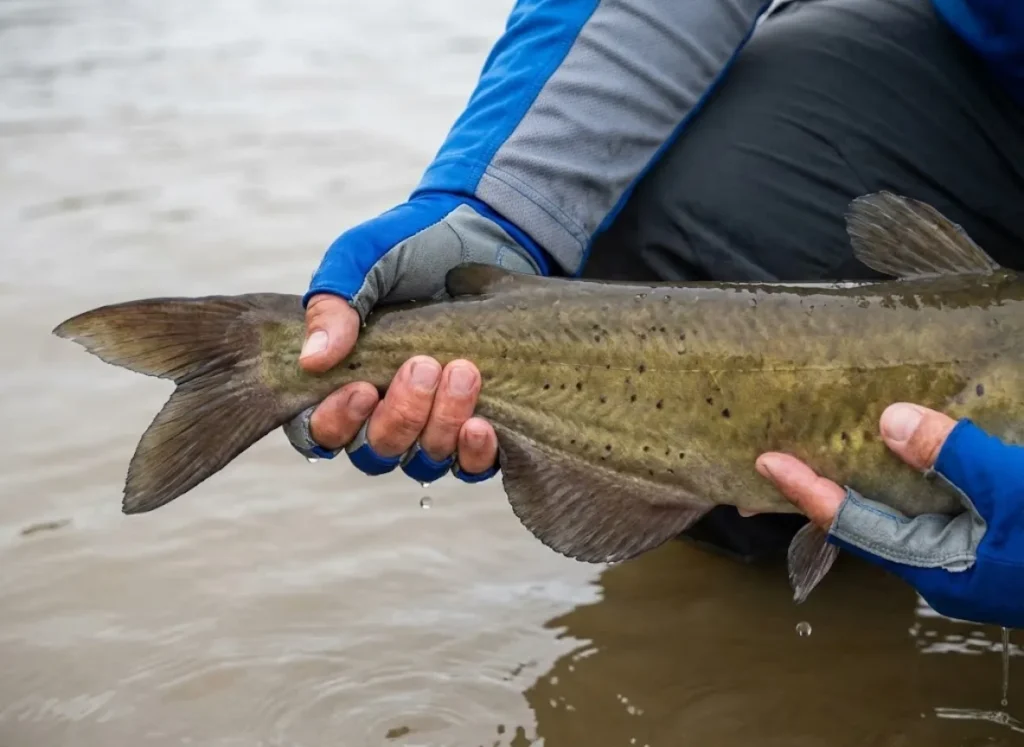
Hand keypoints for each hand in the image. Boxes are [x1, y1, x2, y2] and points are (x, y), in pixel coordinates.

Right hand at [283, 191, 547, 484]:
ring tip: (463, 374)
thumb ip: (333, 303)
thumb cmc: (409, 248)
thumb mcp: (363, 260)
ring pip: (424, 459)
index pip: (319, 432)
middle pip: (376, 451)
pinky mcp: (477, 427)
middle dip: (401, 415)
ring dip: (441, 424)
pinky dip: (474, 452)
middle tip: (423, 366)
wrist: (482, 233)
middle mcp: (382, 413)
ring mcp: (432, 425)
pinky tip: (483, 424)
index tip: (362, 388)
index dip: (336, 421)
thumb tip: (313, 359)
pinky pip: (471, 465)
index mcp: (340, 379)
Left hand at [755, 403, 1023, 627]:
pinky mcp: (987, 545)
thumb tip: (888, 422)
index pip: (850, 524)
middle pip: (865, 521)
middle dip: (821, 486)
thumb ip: (950, 457)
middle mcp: (939, 569)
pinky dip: (908, 480)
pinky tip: (905, 456)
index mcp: (934, 567)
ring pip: (898, 515)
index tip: (767, 462)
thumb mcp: (1013, 489)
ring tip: (828, 448)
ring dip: (865, 480)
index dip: (805, 489)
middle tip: (777, 458)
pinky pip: (931, 509)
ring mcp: (964, 560)